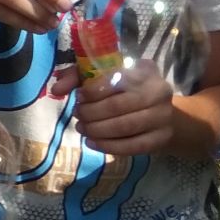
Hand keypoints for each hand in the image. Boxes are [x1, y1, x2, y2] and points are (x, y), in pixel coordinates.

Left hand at [49, 58, 175, 155]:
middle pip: (118, 106)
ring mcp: (162, 118)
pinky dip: (108, 146)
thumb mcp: (106, 75)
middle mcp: (158, 93)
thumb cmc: (127, 91)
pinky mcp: (160, 140)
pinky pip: (132, 146)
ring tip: (81, 128)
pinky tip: (92, 142)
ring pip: (124, 127)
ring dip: (96, 130)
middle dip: (91, 113)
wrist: (164, 115)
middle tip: (77, 115)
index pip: (116, 80)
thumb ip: (79, 76)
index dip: (93, 91)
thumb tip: (56, 89)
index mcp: (145, 72)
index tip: (78, 97)